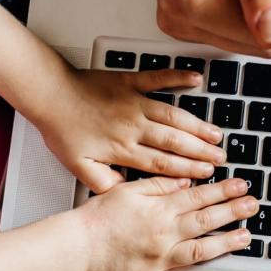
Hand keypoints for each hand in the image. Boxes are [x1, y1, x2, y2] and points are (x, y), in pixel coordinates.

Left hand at [36, 67, 226, 192]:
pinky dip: (178, 77)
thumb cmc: (61, 129)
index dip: (187, 170)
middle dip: (201, 151)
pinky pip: (159, 77)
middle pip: (175, 141)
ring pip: (173, 115)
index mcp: (122, 148)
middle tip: (220, 157)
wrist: (49, 95)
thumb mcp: (78, 167)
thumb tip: (125, 193)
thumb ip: (103, 182)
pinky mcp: (130, 80)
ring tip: (216, 133)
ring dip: (197, 125)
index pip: (162, 163)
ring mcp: (134, 101)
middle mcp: (133, 125)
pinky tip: (196, 79)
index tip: (205, 174)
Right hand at [77, 176, 258, 270]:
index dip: (224, 190)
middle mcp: (164, 234)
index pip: (199, 197)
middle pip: (206, 221)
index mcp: (159, 210)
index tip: (242, 186)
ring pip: (201, 251)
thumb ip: (158, 185)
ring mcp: (160, 260)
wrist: (76, 246)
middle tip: (254, 206)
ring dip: (226, 244)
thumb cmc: (96, 218)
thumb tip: (184, 181)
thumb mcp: (127, 190)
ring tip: (246, 238)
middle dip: (234, 212)